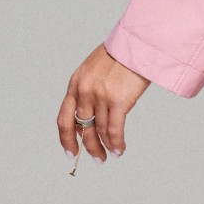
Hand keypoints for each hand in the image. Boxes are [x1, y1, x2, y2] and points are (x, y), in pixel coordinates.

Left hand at [58, 45, 149, 165]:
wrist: (139, 44)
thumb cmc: (122, 54)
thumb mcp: (94, 68)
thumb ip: (88, 89)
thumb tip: (92, 114)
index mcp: (75, 83)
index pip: (64, 117)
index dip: (66, 138)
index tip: (70, 152)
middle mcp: (84, 90)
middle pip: (82, 128)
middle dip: (89, 147)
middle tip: (97, 159)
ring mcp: (100, 96)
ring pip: (99, 131)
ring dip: (106, 147)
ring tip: (112, 155)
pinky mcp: (117, 100)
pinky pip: (114, 130)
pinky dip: (116, 143)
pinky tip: (120, 150)